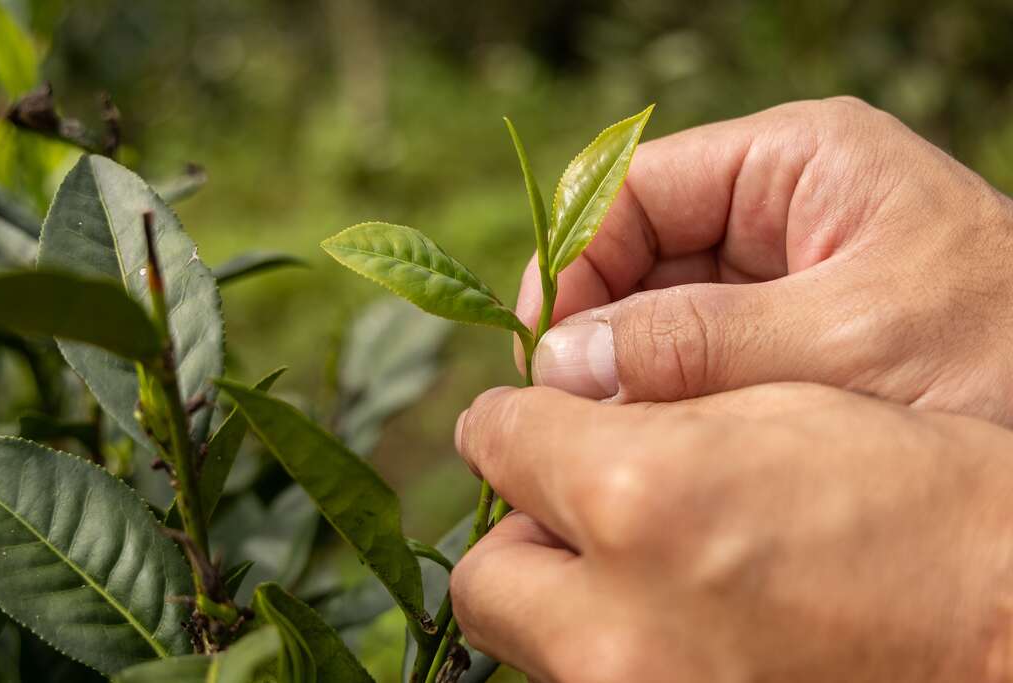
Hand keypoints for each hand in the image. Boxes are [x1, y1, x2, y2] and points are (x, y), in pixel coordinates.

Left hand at [451, 384, 1012, 682]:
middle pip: (488, 577)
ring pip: (532, 647)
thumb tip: (549, 428)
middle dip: (522, 530)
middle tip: (578, 507)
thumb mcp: (768, 409)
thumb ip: (635, 413)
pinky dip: (612, 647)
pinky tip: (679, 619)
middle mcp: (619, 626)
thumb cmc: (915, 498)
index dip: (514, 421)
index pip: (499, 440)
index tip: (531, 421)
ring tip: (645, 569)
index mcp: (643, 498)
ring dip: (563, 599)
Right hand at [517, 97, 1012, 423]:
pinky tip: (654, 441)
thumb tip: (561, 361)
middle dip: (596, 324)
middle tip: (565, 405)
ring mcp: (777, 276)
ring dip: (625, 369)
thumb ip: (700, 345)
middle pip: (636, 250)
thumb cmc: (1000, 359)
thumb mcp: (847, 339)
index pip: (635, 186)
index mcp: (795, 162)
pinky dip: (664, 399)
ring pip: (657, 311)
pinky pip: (694, 358)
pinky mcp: (782, 338)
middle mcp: (775, 209)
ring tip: (607, 433)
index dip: (574, 259)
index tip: (543, 344)